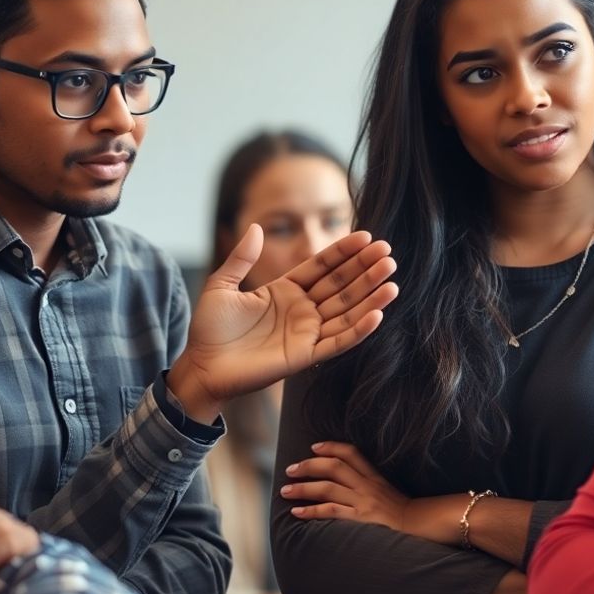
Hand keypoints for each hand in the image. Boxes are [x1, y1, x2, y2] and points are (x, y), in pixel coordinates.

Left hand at [168, 227, 398, 422]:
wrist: (201, 367)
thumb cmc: (209, 329)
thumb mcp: (221, 286)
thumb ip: (241, 258)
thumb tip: (257, 226)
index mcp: (286, 290)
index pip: (322, 266)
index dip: (344, 252)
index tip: (366, 237)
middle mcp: (302, 310)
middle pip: (341, 286)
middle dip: (365, 270)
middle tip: (388, 254)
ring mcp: (306, 332)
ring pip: (346, 312)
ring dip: (370, 297)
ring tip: (392, 280)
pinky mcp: (306, 355)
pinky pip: (338, 341)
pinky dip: (359, 330)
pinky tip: (377, 314)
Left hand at [281, 441, 411, 531]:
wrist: (418, 527)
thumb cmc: (402, 512)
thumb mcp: (387, 490)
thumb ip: (369, 483)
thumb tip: (346, 481)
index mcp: (374, 476)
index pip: (351, 453)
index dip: (330, 447)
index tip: (314, 447)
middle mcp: (367, 486)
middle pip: (333, 467)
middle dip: (308, 466)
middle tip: (290, 470)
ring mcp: (363, 502)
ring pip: (327, 488)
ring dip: (303, 489)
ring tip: (285, 491)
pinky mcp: (359, 519)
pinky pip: (331, 511)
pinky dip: (311, 511)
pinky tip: (297, 511)